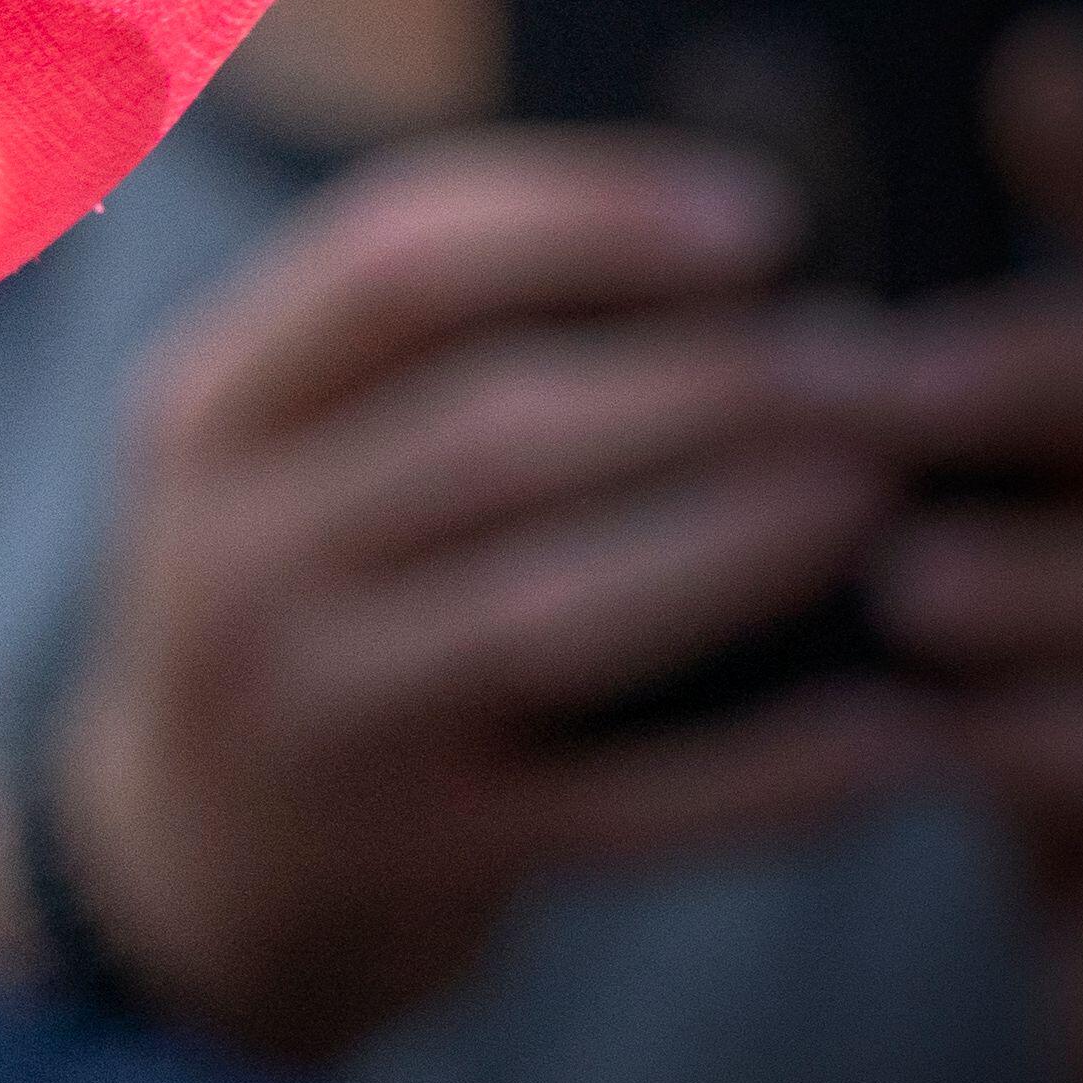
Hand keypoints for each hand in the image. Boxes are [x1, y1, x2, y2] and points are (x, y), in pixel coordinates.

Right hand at [49, 133, 953, 1059]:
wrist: (187, 867)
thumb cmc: (304, 598)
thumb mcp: (291, 450)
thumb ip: (438, 346)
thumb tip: (736, 237)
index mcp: (212, 407)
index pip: (393, 261)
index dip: (589, 218)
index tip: (765, 215)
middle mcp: (235, 553)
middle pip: (490, 427)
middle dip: (709, 382)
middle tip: (880, 362)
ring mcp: (315, 714)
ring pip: (547, 613)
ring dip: (736, 546)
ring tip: (884, 493)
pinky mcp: (408, 857)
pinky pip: (618, 811)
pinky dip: (764, 776)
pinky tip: (895, 731)